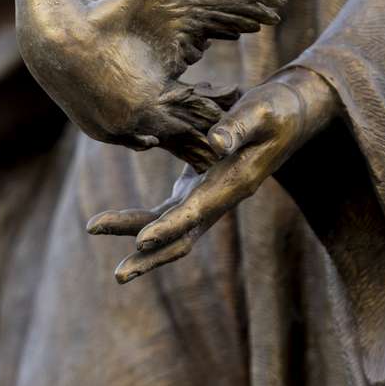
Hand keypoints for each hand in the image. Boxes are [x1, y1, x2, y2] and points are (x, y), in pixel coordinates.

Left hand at [87, 67, 338, 282]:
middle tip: (118, 275)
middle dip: (149, 256)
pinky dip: (140, 220)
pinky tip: (110, 224)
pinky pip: (166, 213)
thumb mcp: (261, 111)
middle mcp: (220, 199)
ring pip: (168, 228)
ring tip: (95, 232)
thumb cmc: (276, 110)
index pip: (197, 213)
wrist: (289, 115)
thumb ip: (239, 126)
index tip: (142, 241)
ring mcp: (208, 198)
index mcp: (235, 184)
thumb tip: (216, 141)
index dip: (169, 228)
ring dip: (134, 237)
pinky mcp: (197, 190)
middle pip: (181, 236)